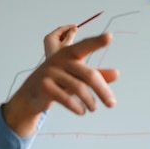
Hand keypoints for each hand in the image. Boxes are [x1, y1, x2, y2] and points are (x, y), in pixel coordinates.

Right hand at [3, 32, 118, 135]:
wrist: (32, 94)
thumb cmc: (60, 82)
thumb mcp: (78, 77)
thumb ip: (97, 75)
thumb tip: (117, 74)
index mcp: (70, 53)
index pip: (86, 46)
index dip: (97, 42)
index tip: (109, 37)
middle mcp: (60, 60)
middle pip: (88, 75)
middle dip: (102, 91)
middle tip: (112, 104)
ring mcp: (51, 72)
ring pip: (79, 88)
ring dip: (90, 101)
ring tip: (94, 108)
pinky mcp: (45, 86)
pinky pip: (66, 98)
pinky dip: (77, 107)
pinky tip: (82, 112)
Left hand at [43, 24, 77, 57]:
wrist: (55, 71)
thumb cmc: (59, 59)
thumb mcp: (67, 45)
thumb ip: (71, 35)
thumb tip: (74, 29)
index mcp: (50, 37)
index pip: (61, 29)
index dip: (69, 27)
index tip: (76, 26)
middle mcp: (48, 40)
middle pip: (60, 33)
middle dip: (68, 32)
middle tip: (76, 32)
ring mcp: (49, 45)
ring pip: (60, 38)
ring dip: (67, 38)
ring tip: (73, 40)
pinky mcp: (52, 49)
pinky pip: (59, 43)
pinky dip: (65, 42)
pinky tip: (70, 46)